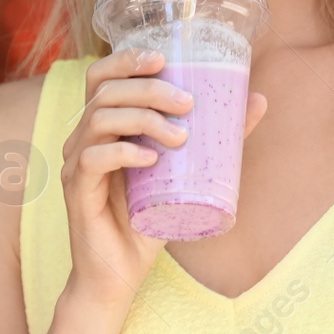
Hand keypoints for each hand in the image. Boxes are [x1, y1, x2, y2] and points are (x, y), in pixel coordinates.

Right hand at [61, 48, 266, 310]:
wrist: (120, 276)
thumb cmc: (150, 219)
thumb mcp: (186, 173)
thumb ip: (217, 137)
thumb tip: (257, 99)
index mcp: (103, 125)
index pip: (101, 76)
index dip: (126, 59)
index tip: (163, 58)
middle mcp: (82, 137)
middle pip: (104, 91)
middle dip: (148, 88)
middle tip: (187, 103)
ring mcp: (75, 163)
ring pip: (99, 119)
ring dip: (142, 118)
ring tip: (180, 136)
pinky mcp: (76, 190)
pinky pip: (92, 159)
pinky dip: (123, 152)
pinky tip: (149, 158)